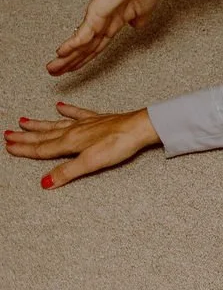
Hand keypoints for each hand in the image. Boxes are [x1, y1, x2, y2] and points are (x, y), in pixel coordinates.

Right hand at [4, 103, 160, 188]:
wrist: (141, 127)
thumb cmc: (118, 144)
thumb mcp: (90, 163)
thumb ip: (66, 172)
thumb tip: (45, 183)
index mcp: (70, 143)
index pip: (41, 149)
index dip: (24, 149)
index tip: (7, 146)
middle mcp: (74, 131)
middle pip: (44, 136)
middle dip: (25, 137)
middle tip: (8, 134)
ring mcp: (86, 124)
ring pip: (56, 124)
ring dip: (39, 124)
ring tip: (24, 121)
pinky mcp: (99, 119)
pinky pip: (78, 113)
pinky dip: (68, 110)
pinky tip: (60, 106)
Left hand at [49, 0, 163, 75]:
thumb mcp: (145, 9)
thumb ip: (139, 20)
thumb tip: (137, 26)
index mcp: (115, 21)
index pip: (97, 45)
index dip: (86, 57)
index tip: (75, 66)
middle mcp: (104, 21)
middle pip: (85, 47)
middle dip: (70, 62)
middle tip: (55, 72)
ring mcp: (98, 17)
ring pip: (80, 44)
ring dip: (66, 58)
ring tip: (53, 68)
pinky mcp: (96, 13)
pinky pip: (84, 34)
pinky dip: (72, 45)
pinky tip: (61, 53)